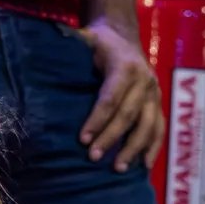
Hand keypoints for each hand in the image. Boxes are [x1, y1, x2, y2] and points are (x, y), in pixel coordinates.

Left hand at [75, 17, 163, 172]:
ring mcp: (154, 93)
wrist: (123, 35)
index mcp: (125, 66)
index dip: (97, 119)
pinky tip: (144, 166)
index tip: (82, 139)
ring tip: (118, 168)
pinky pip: (160, 128)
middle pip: (129, 115)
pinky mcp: (158, 103)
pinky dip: (154, 147)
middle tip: (93, 157)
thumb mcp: (86, 38)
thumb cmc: (99, 41)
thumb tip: (44, 48)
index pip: (111, 98)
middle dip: (111, 137)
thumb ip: (71, 45)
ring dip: (134, 148)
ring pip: (148, 124)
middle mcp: (144, 80)